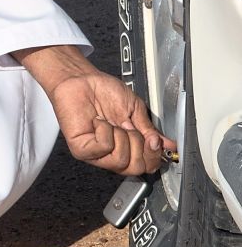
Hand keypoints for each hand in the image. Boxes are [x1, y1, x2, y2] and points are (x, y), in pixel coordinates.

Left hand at [14, 45, 175, 174]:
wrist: (81, 79)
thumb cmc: (104, 91)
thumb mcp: (135, 109)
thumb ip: (150, 129)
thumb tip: (166, 144)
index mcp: (128, 147)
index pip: (147, 165)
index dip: (154, 155)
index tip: (155, 140)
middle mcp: (113, 153)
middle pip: (136, 168)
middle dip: (138, 145)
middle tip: (129, 127)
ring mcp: (97, 154)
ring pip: (121, 160)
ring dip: (120, 136)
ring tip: (111, 122)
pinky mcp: (82, 150)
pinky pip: (104, 147)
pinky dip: (105, 131)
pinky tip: (98, 122)